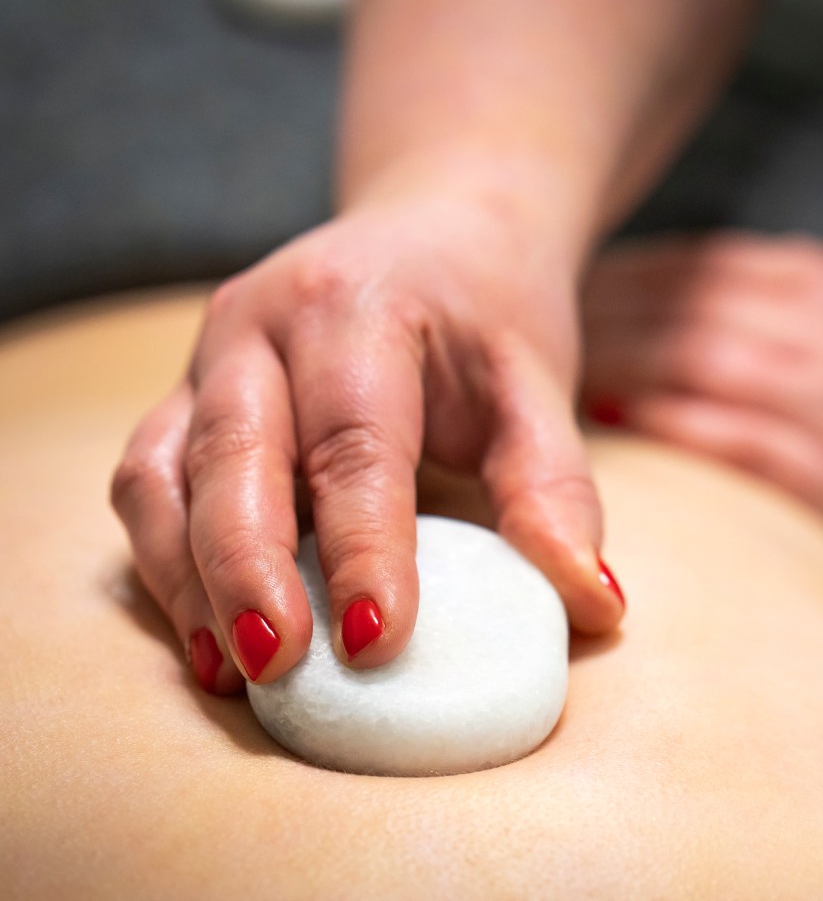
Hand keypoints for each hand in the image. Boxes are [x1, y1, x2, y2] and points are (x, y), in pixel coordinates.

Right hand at [113, 191, 624, 693]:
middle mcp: (261, 326)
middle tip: (278, 668)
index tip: (376, 642)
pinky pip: (149, 482)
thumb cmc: (488, 309)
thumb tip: (596, 604)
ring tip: (231, 673)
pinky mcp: (187, 396)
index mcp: (357, 308)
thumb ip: (557, 490)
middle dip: (245, 571)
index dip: (363, 546)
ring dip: (188, 580)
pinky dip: (169, 562)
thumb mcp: (538, 382)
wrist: (436, 228)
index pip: (354, 441)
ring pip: (160, 475)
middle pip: (231, 456)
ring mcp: (210, 358)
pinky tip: (209, 633)